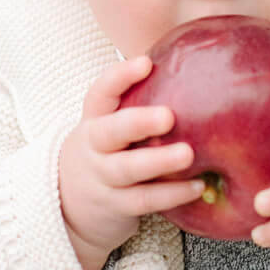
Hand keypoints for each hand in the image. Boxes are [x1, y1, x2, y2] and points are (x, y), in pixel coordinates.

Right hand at [58, 56, 203, 269]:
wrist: (72, 204)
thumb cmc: (108, 152)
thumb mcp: (109, 127)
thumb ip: (138, 105)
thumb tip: (193, 69)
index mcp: (94, 120)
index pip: (100, 93)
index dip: (120, 77)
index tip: (146, 63)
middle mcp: (94, 148)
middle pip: (110, 132)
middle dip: (138, 122)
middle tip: (168, 116)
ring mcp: (102, 178)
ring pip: (127, 169)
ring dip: (158, 162)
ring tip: (188, 154)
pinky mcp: (116, 206)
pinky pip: (144, 200)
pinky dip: (171, 194)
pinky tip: (197, 186)